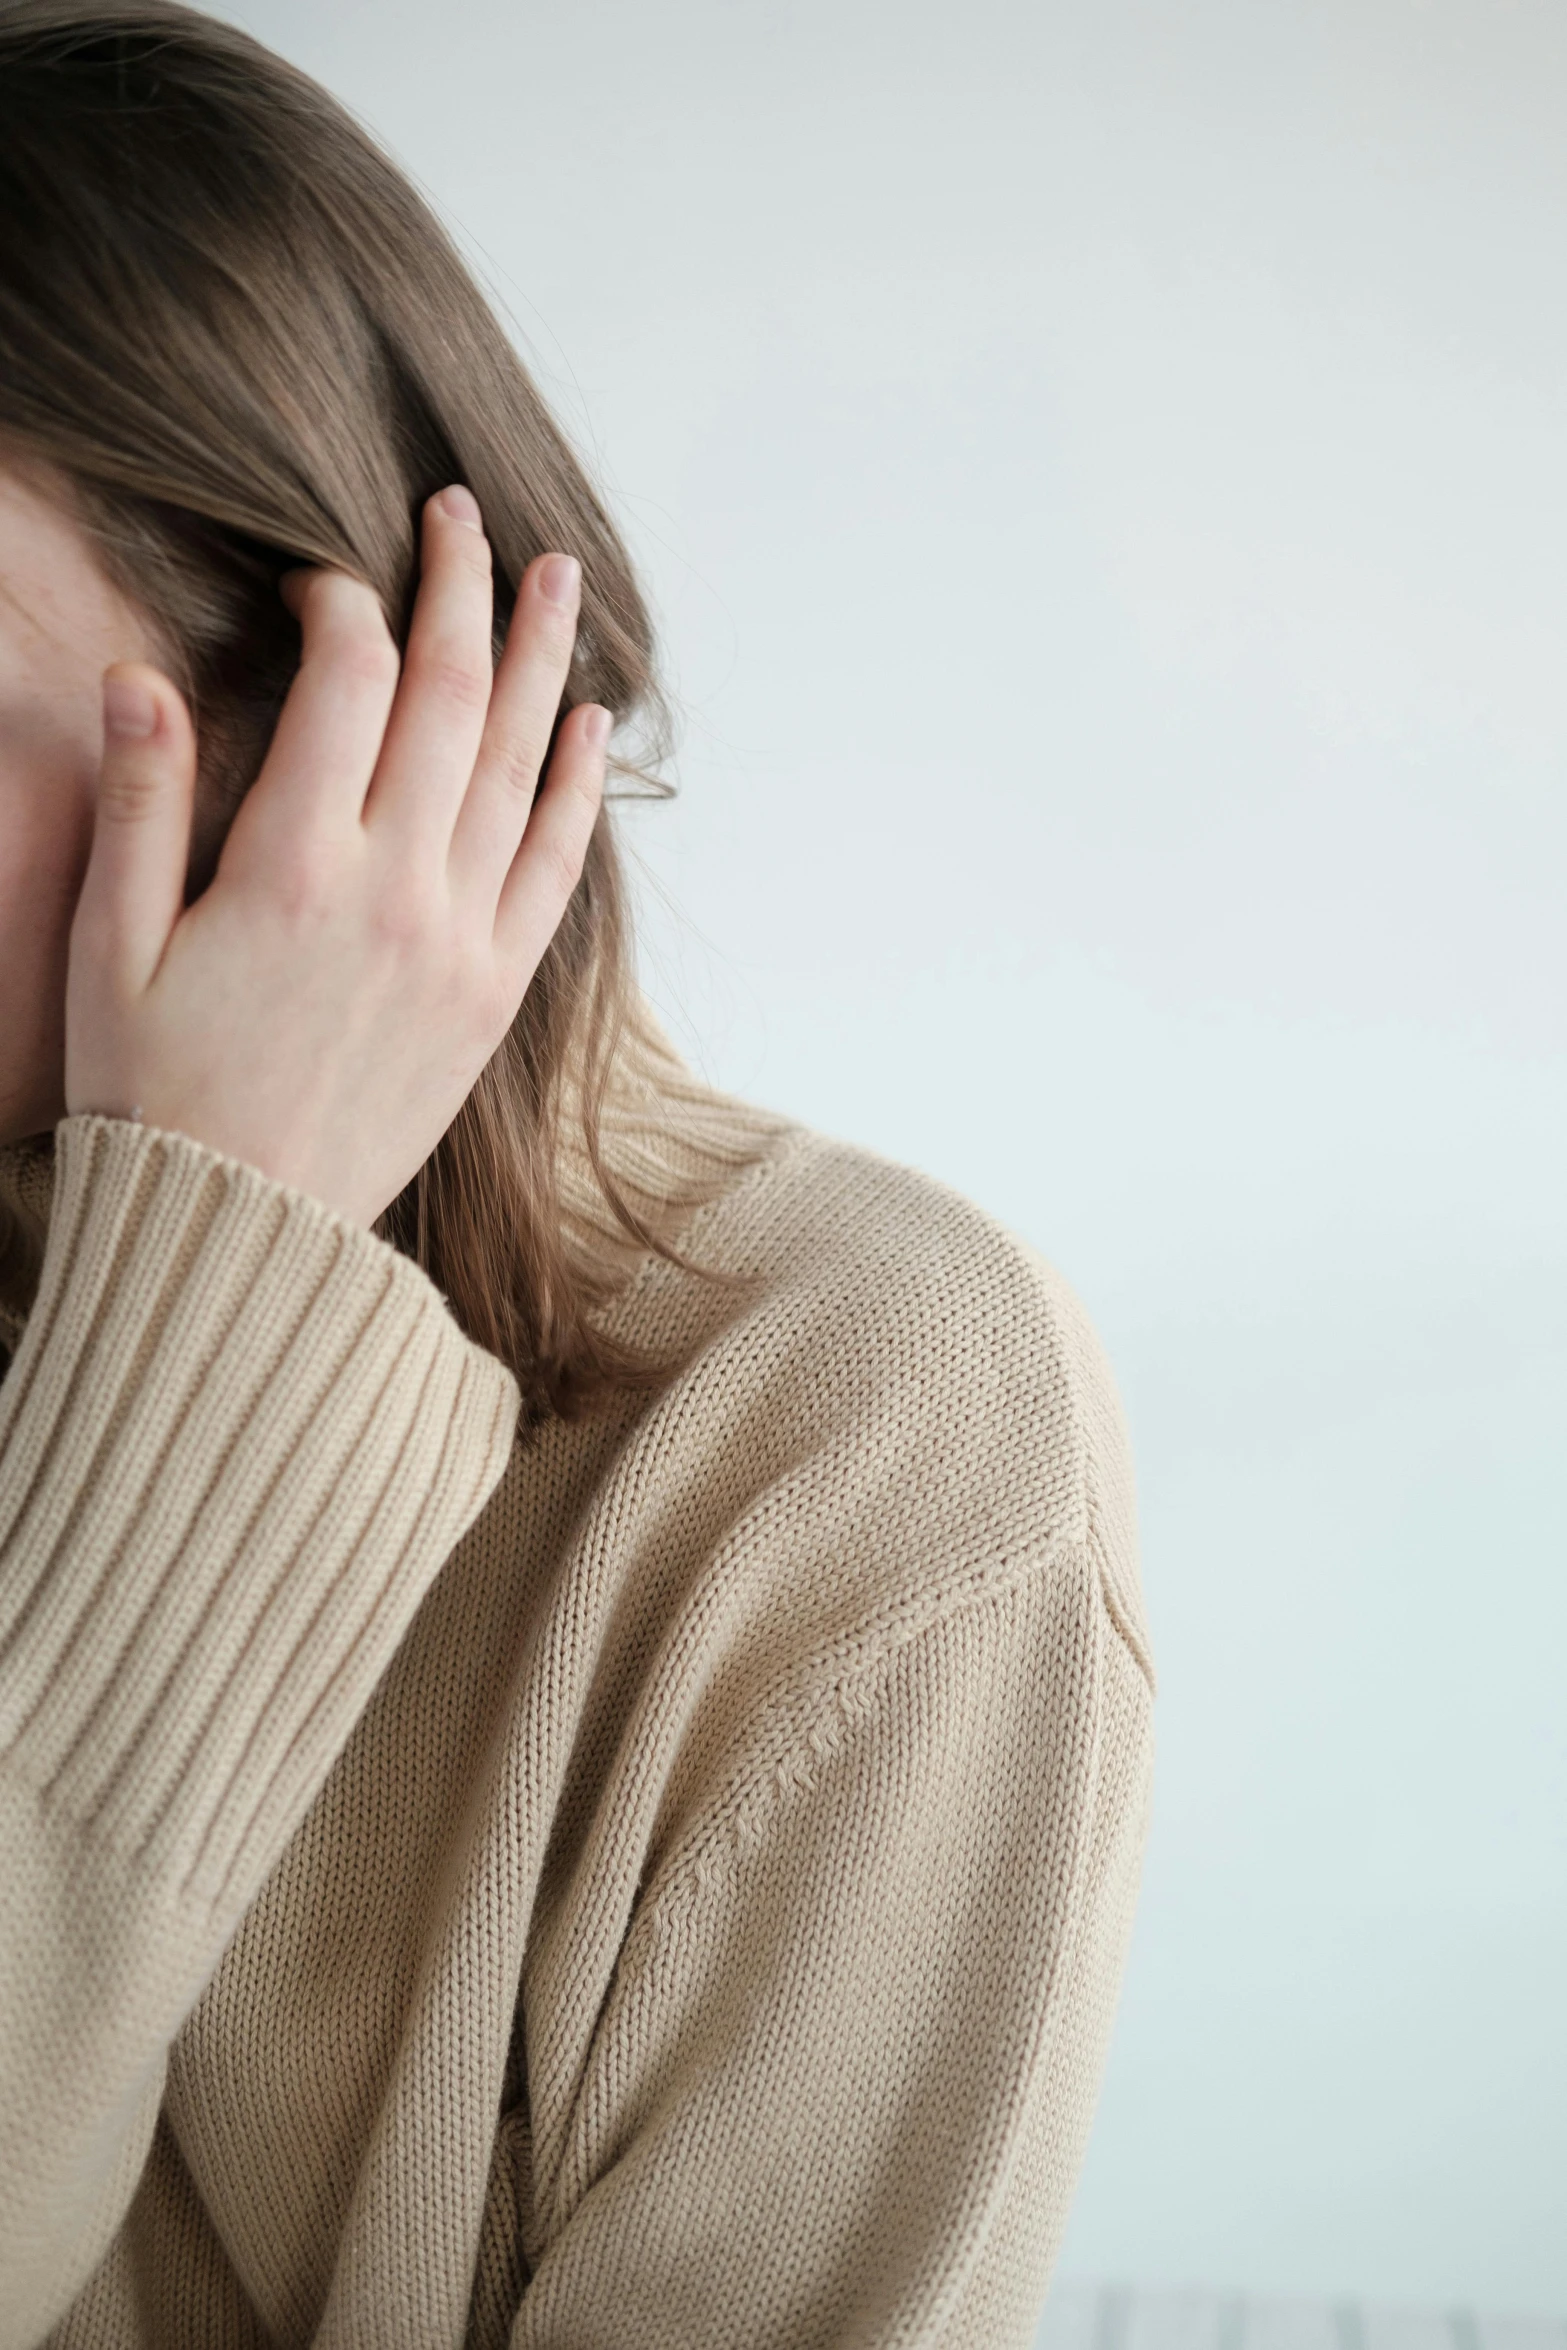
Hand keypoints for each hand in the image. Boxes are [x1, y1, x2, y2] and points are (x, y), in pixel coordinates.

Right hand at [64, 485, 606, 1230]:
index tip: (325, 577)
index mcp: (293, 867)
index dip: (342, 605)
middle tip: (464, 512)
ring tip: (556, 574)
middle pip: (448, 700)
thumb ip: (138, 807)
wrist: (245, 1235)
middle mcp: (396, 891)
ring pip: (516, 767)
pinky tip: (586, 725)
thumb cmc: (155, 1097)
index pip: (347, 684)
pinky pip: (553, 869)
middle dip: (457, 591)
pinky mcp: (494, 994)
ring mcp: (461, 942)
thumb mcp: (110, 952)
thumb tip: (141, 673)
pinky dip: (576, 789)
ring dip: (539, 660)